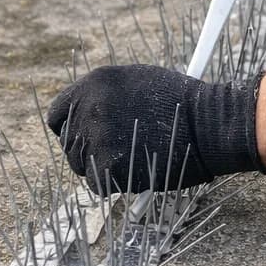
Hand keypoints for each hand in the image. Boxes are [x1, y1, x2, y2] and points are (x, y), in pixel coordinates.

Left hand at [47, 64, 265, 192]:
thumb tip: (86, 113)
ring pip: (81, 166)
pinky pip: (97, 184)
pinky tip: (137, 170)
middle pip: (69, 144)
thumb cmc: (180, 104)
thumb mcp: (137, 82)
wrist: (207, 125)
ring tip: (133, 159)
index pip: (58, 115)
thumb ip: (106, 96)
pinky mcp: (107, 164)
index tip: (85, 138)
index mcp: (94, 83)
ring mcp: (96, 136)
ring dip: (102, 168)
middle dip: (88, 153)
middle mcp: (89, 107)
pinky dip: (114, 184)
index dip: (70, 130)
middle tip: (117, 153)